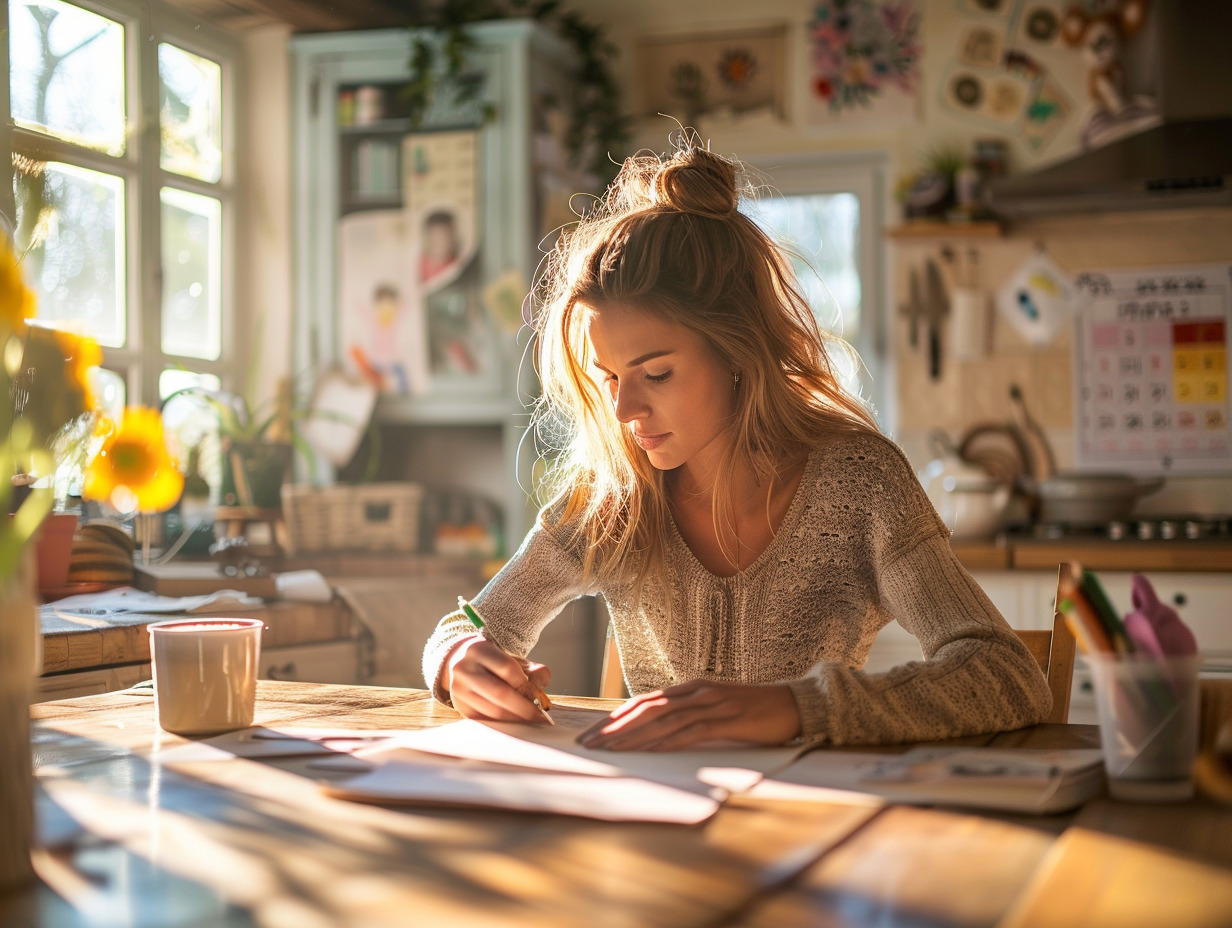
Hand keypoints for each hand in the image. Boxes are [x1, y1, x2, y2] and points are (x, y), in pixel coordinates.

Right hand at [444, 635, 552, 724]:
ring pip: (493, 711)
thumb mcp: (510, 657)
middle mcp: (464, 669)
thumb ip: (531, 668)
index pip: (508, 668)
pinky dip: (503, 724)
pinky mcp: (460, 706)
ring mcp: (459, 689)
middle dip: (524, 708)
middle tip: (540, 717)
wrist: (460, 662)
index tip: (538, 696)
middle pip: (499, 692)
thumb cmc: (492, 662)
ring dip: (515, 719)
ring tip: (530, 720)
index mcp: (479, 650)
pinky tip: (515, 723)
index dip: (526, 684)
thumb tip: (543, 680)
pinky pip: (486, 721)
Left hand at [578, 680, 800, 750]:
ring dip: (633, 736)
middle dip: (614, 727)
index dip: (616, 717)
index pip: (645, 702)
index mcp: (691, 688)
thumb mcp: (717, 707)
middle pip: (646, 709)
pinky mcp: (727, 720)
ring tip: (609, 750)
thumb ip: (691, 714)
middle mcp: (697, 693)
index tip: (593, 733)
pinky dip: (667, 742)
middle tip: (588, 744)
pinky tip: (649, 751)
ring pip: (663, 720)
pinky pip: (691, 732)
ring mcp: (712, 705)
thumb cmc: (754, 710)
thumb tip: (660, 730)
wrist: (794, 703)